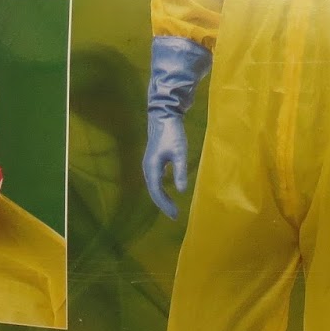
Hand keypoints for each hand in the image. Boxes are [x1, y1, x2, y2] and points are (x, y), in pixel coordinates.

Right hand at [142, 36, 213, 220]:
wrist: (163, 115)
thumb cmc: (172, 133)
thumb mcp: (180, 151)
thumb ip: (180, 171)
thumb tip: (182, 191)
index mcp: (152, 167)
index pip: (156, 191)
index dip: (164, 205)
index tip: (175, 215)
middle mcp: (147, 167)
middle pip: (153, 190)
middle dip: (163, 204)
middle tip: (174, 215)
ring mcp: (149, 163)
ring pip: (153, 185)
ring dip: (161, 197)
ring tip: (171, 207)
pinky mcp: (153, 160)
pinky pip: (155, 179)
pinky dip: (161, 188)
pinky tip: (168, 190)